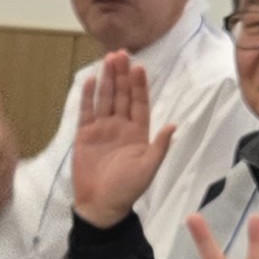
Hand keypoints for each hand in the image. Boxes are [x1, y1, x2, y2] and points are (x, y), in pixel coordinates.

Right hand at [63, 51, 169, 228]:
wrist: (101, 205)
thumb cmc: (127, 189)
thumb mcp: (148, 169)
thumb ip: (159, 146)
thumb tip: (173, 125)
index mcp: (138, 133)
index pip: (139, 103)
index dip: (139, 85)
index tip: (139, 67)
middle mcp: (121, 126)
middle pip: (122, 95)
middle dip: (122, 75)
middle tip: (121, 53)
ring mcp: (102, 129)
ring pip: (106, 99)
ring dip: (107, 79)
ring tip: (107, 59)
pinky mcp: (85, 135)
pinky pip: (87, 111)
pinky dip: (89, 96)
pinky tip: (91, 80)